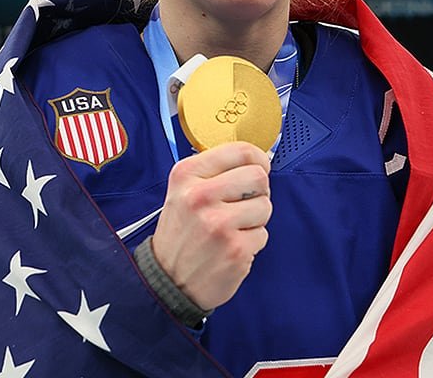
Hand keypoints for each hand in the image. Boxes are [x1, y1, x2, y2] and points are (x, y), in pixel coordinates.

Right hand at [151, 141, 271, 310]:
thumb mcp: (182, 192)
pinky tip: (231, 247)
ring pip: (265, 206)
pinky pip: (263, 234)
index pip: (240, 151)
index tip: (259, 167)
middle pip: (258, 176)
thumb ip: (213, 172)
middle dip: (258, 191)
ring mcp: (219, 224)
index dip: (258, 158)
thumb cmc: (180, 236)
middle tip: (243, 203)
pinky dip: (252, 242)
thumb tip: (254, 159)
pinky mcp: (235, 249)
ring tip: (232, 229)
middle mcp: (201, 196)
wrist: (167, 281)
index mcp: (186, 175)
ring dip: (255, 219)